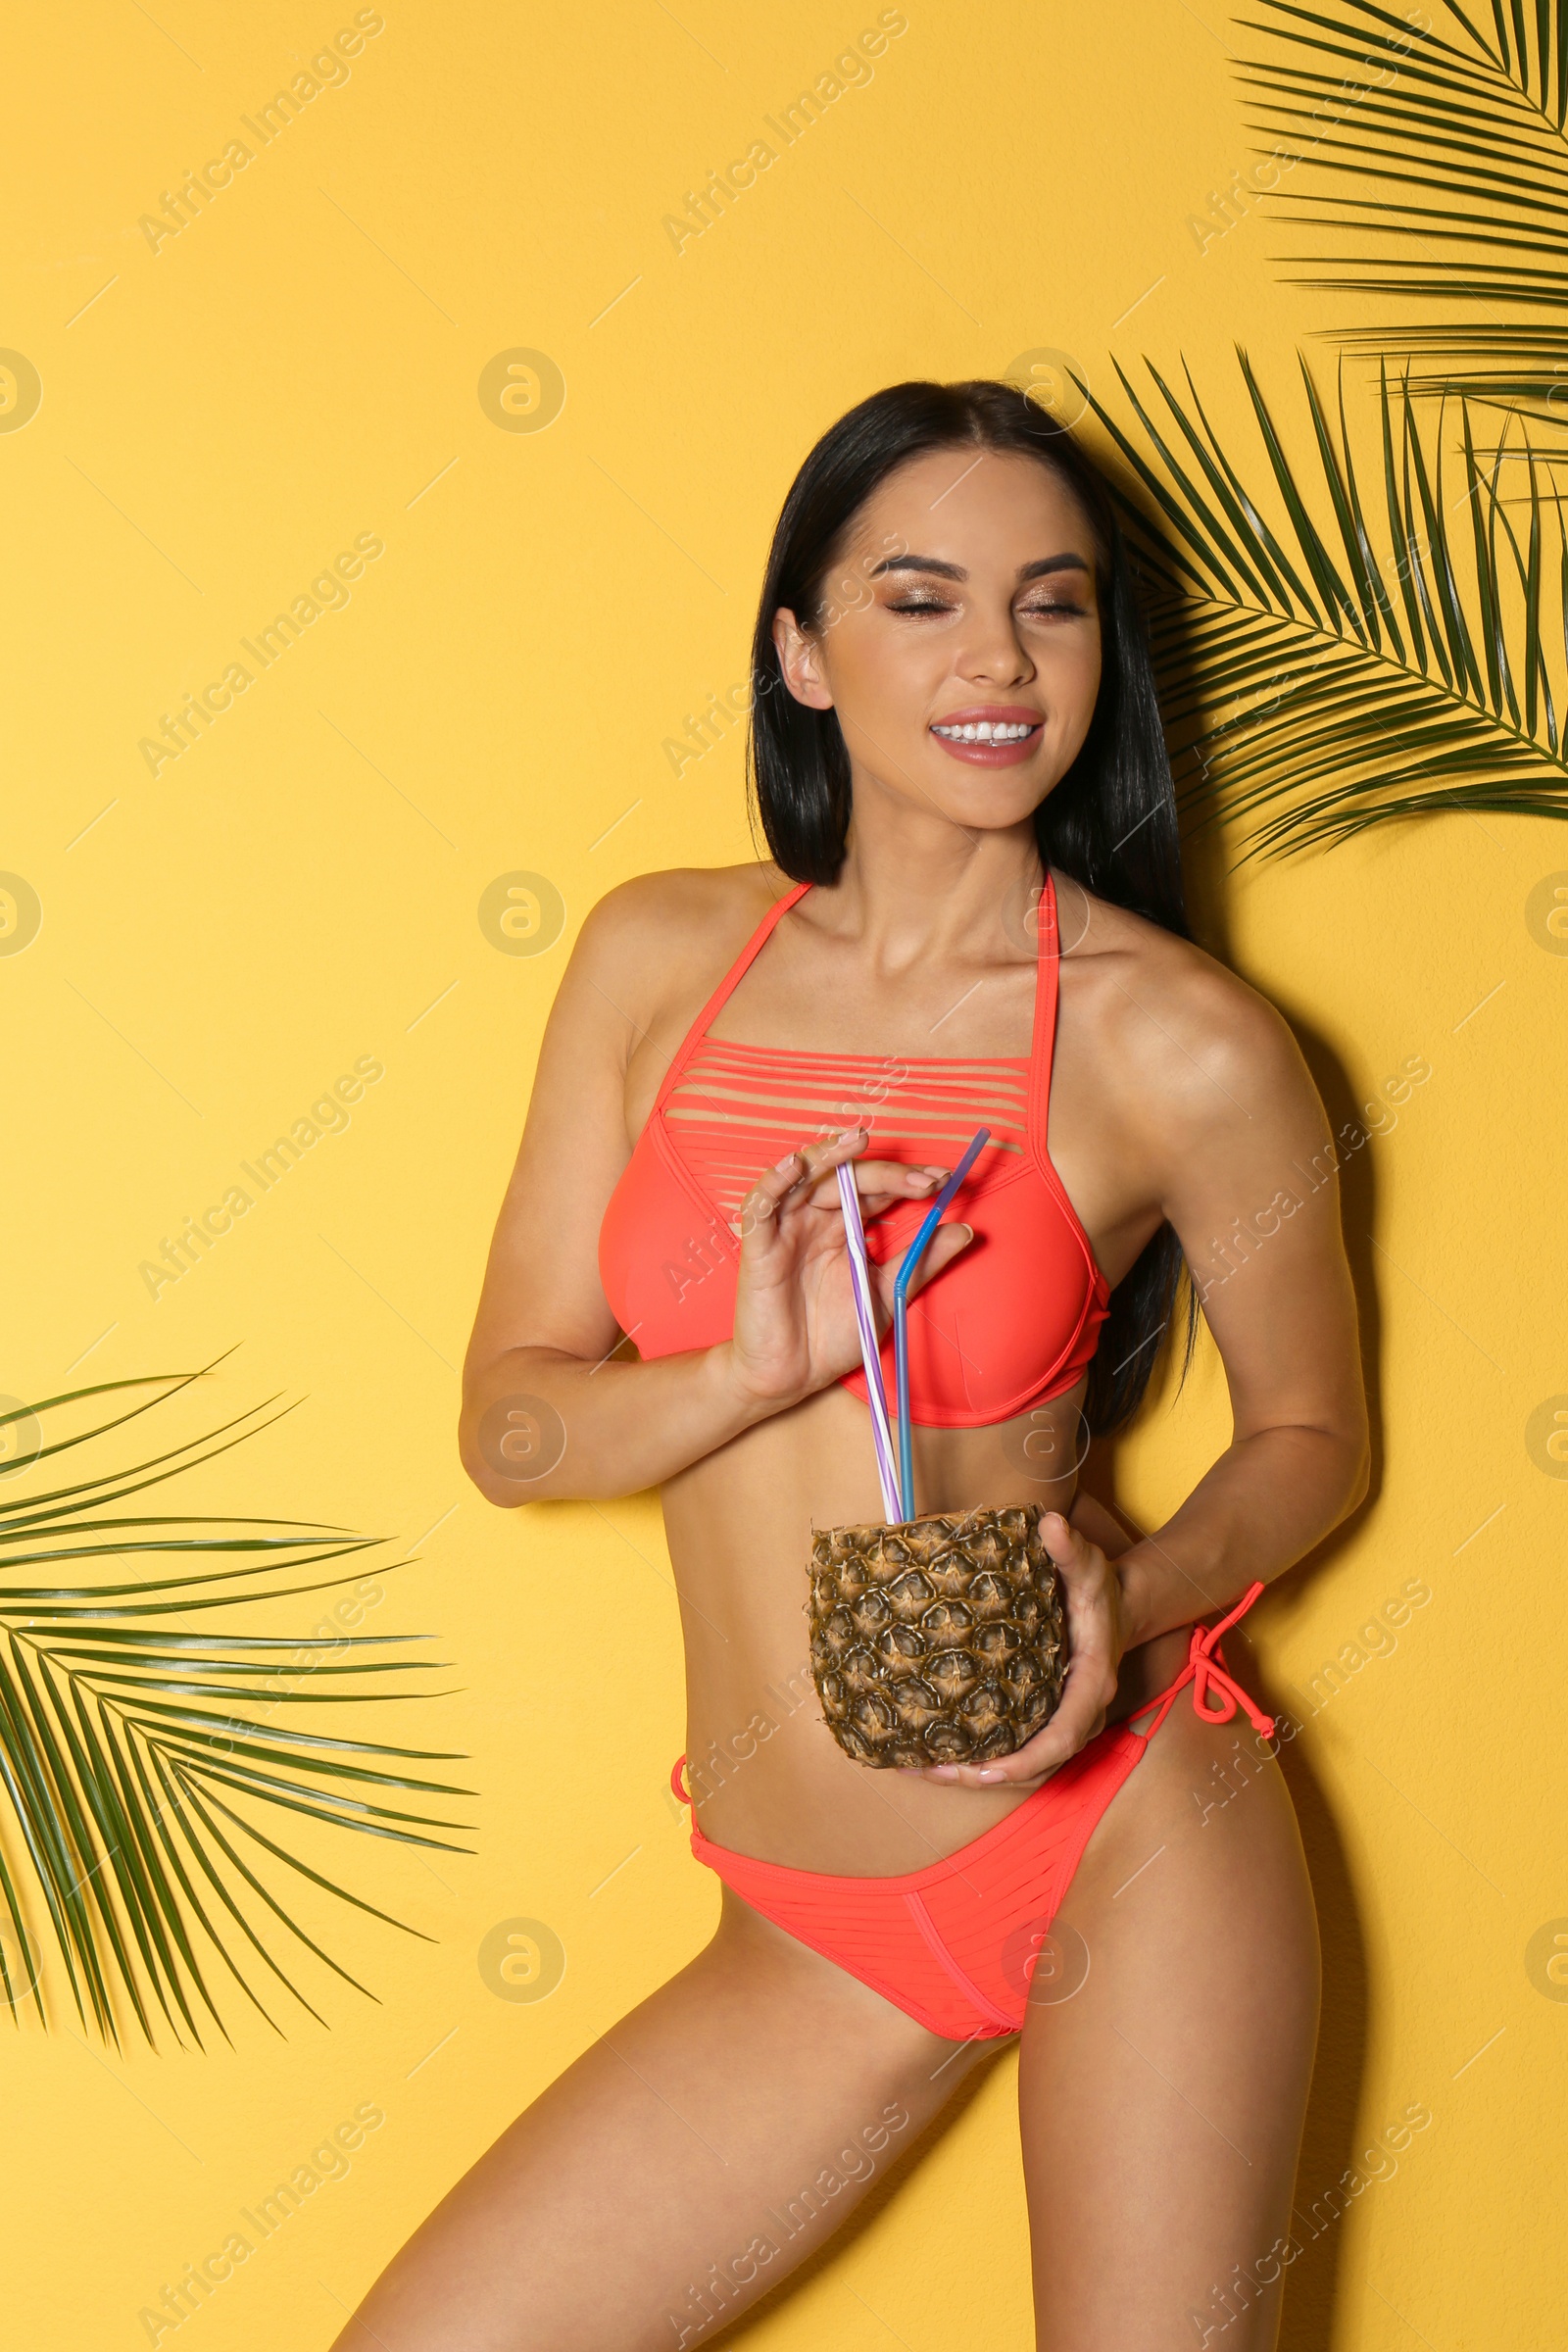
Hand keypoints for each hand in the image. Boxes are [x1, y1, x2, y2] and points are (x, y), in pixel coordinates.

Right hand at [721, 1126, 973, 1412]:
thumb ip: (921, 1261)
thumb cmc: (835, 1336)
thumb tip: (966, 1230)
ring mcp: (787, 1228)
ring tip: (858, 1139)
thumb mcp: (888, 1293)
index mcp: (846, 1227)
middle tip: (922, 1180)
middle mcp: (816, 1219)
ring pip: (805, 1176)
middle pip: (848, 1178)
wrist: (795, 1377)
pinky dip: (775, 1181)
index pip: (877, 1190)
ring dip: (830, 1155)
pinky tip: (795, 1166)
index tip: (943, 1180)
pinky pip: (762, 1204)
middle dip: (886, 1174)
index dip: (907, 1180)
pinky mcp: (758, 1245)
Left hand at [919, 1507, 1125, 1788]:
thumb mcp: (1090, 1565)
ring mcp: (1061, 1721)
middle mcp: (1078, 1714)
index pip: (1061, 1737)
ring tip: (919, 1768)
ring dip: (971, 1773)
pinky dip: (978, 1758)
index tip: (986, 1771)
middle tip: (929, 1771)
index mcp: (1090, 1686)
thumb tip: (1051, 1523)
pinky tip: (935, 1752)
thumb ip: (1070, 1547)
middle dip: (981, 1775)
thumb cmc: (1100, 1589)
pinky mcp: (1043, 1718)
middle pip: (1033, 1765)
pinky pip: (1014, 1750)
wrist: (1119, 1606)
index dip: (1025, 1760)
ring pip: (1020, 1765)